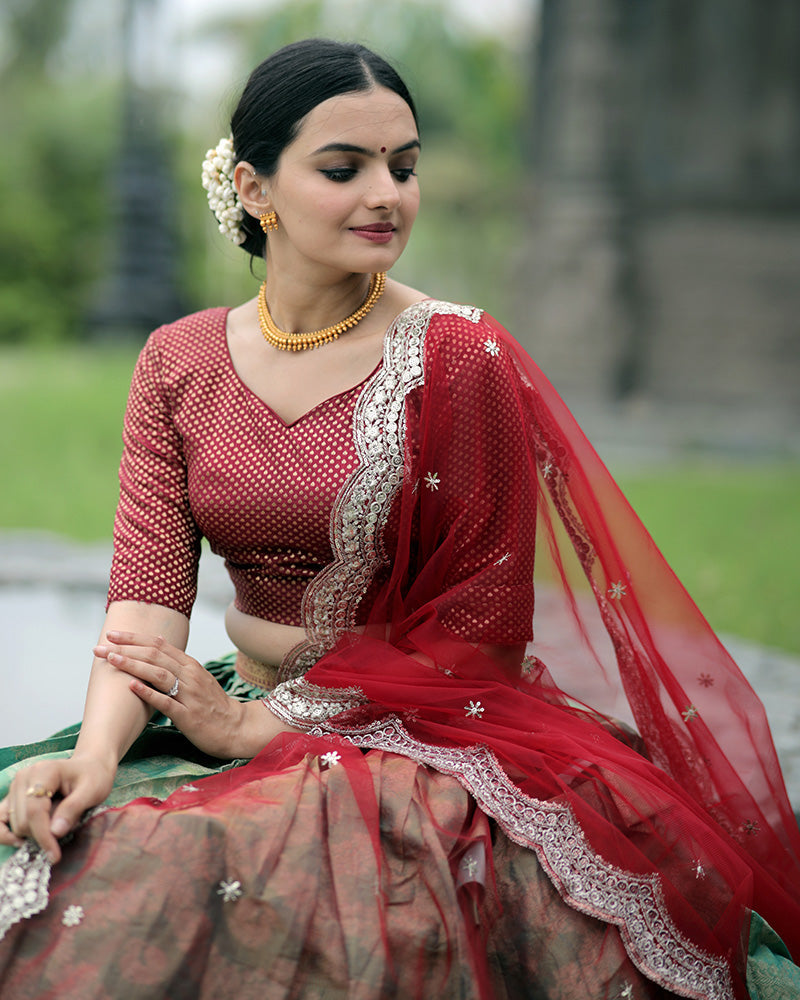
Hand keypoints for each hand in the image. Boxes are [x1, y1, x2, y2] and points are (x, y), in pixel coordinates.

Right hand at [0, 754, 115, 862]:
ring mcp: (16, 786)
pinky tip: (22, 842)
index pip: (35, 811)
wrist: (89, 767)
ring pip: (14, 824)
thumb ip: (73, 809)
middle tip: (61, 836)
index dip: (43, 836)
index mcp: (44, 771)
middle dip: (40, 836)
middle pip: (23, 820)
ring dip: (31, 834)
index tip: (54, 855)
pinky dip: (6, 834)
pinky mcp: (13, 796)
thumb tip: (55, 832)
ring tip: (54, 828)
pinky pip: (0, 819)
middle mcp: (24, 777)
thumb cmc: (93, 777)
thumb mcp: (92, 791)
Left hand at [95, 631, 246, 758]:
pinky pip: (166, 702)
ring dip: (133, 664)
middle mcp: (190, 675)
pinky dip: (147, 693)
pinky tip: (131, 686)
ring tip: (111, 659)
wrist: (235, 728)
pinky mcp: (188, 716)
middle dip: (125, 648)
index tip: (112, 634)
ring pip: (158, 674)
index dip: (134, 638)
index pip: (158, 644)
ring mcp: (189, 695)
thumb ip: (178, 664)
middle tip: (100, 647)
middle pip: (154, 655)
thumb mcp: (198, 678)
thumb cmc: (213, 705)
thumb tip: (157, 647)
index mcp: (190, 665)